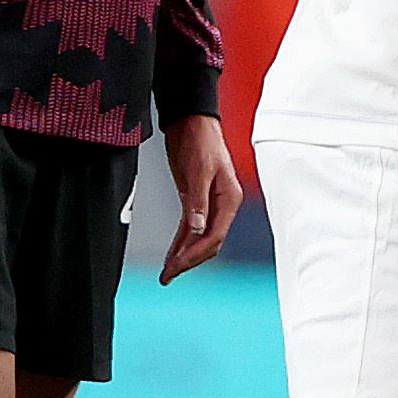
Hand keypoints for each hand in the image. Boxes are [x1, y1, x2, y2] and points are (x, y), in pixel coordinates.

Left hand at [159, 112, 241, 282]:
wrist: (192, 123)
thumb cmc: (200, 142)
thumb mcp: (199, 171)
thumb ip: (198, 201)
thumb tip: (196, 229)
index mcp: (229, 199)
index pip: (214, 235)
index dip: (195, 253)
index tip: (177, 266)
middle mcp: (222, 204)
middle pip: (209, 241)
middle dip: (189, 260)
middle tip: (169, 274)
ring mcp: (210, 203)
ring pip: (200, 237)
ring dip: (185, 254)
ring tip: (168, 272)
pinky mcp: (196, 199)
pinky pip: (190, 227)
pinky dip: (181, 242)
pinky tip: (172, 254)